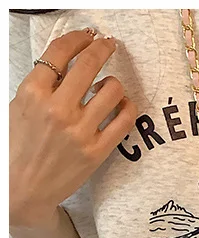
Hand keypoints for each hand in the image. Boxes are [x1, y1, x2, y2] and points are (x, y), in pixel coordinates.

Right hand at [9, 29, 136, 227]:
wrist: (21, 190)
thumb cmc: (17, 147)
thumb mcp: (19, 108)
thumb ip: (42, 87)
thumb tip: (67, 68)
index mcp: (32, 93)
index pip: (60, 53)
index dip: (77, 39)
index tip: (87, 36)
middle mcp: (58, 109)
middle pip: (89, 64)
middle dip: (102, 48)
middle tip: (109, 45)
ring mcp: (80, 131)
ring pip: (112, 91)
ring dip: (114, 83)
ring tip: (110, 87)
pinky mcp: (97, 151)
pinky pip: (124, 121)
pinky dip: (128, 107)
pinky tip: (124, 105)